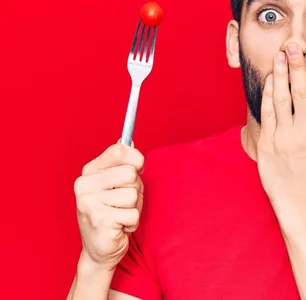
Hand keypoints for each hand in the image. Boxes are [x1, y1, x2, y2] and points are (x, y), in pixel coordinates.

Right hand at [73, 141, 143, 270]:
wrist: (100, 249)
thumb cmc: (114, 212)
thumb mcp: (119, 184)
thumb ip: (123, 163)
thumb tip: (127, 140)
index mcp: (89, 171)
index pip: (119, 150)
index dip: (136, 159)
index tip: (137, 168)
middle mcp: (84, 185)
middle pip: (131, 173)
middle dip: (135, 190)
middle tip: (123, 202)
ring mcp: (89, 203)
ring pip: (133, 195)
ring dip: (133, 208)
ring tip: (120, 215)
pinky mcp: (99, 220)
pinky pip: (132, 215)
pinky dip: (131, 223)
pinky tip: (118, 227)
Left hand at [257, 43, 305, 213]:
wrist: (300, 204)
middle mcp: (305, 133)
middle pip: (300, 92)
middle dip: (296, 66)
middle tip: (293, 45)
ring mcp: (285, 138)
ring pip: (281, 99)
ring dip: (280, 74)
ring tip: (279, 55)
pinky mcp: (268, 144)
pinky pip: (267, 114)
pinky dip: (268, 95)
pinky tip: (270, 79)